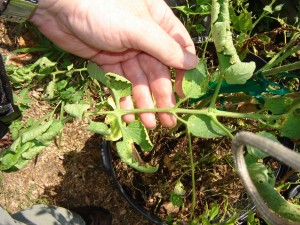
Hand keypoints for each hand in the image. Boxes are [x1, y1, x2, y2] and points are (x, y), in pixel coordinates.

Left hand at [30, 0, 197, 128]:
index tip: (184, 94)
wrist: (58, 6)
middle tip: (167, 120)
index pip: (179, 49)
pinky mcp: (108, 61)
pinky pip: (119, 82)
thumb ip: (165, 48)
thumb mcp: (139, 28)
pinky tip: (127, 114)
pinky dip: (123, 98)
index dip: (183, 72)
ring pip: (139, 80)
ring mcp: (126, 50)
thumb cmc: (103, 9)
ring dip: (143, 102)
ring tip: (148, 123)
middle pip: (158, 71)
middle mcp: (145, 38)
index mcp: (158, 23)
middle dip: (162, 96)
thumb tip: (193, 64)